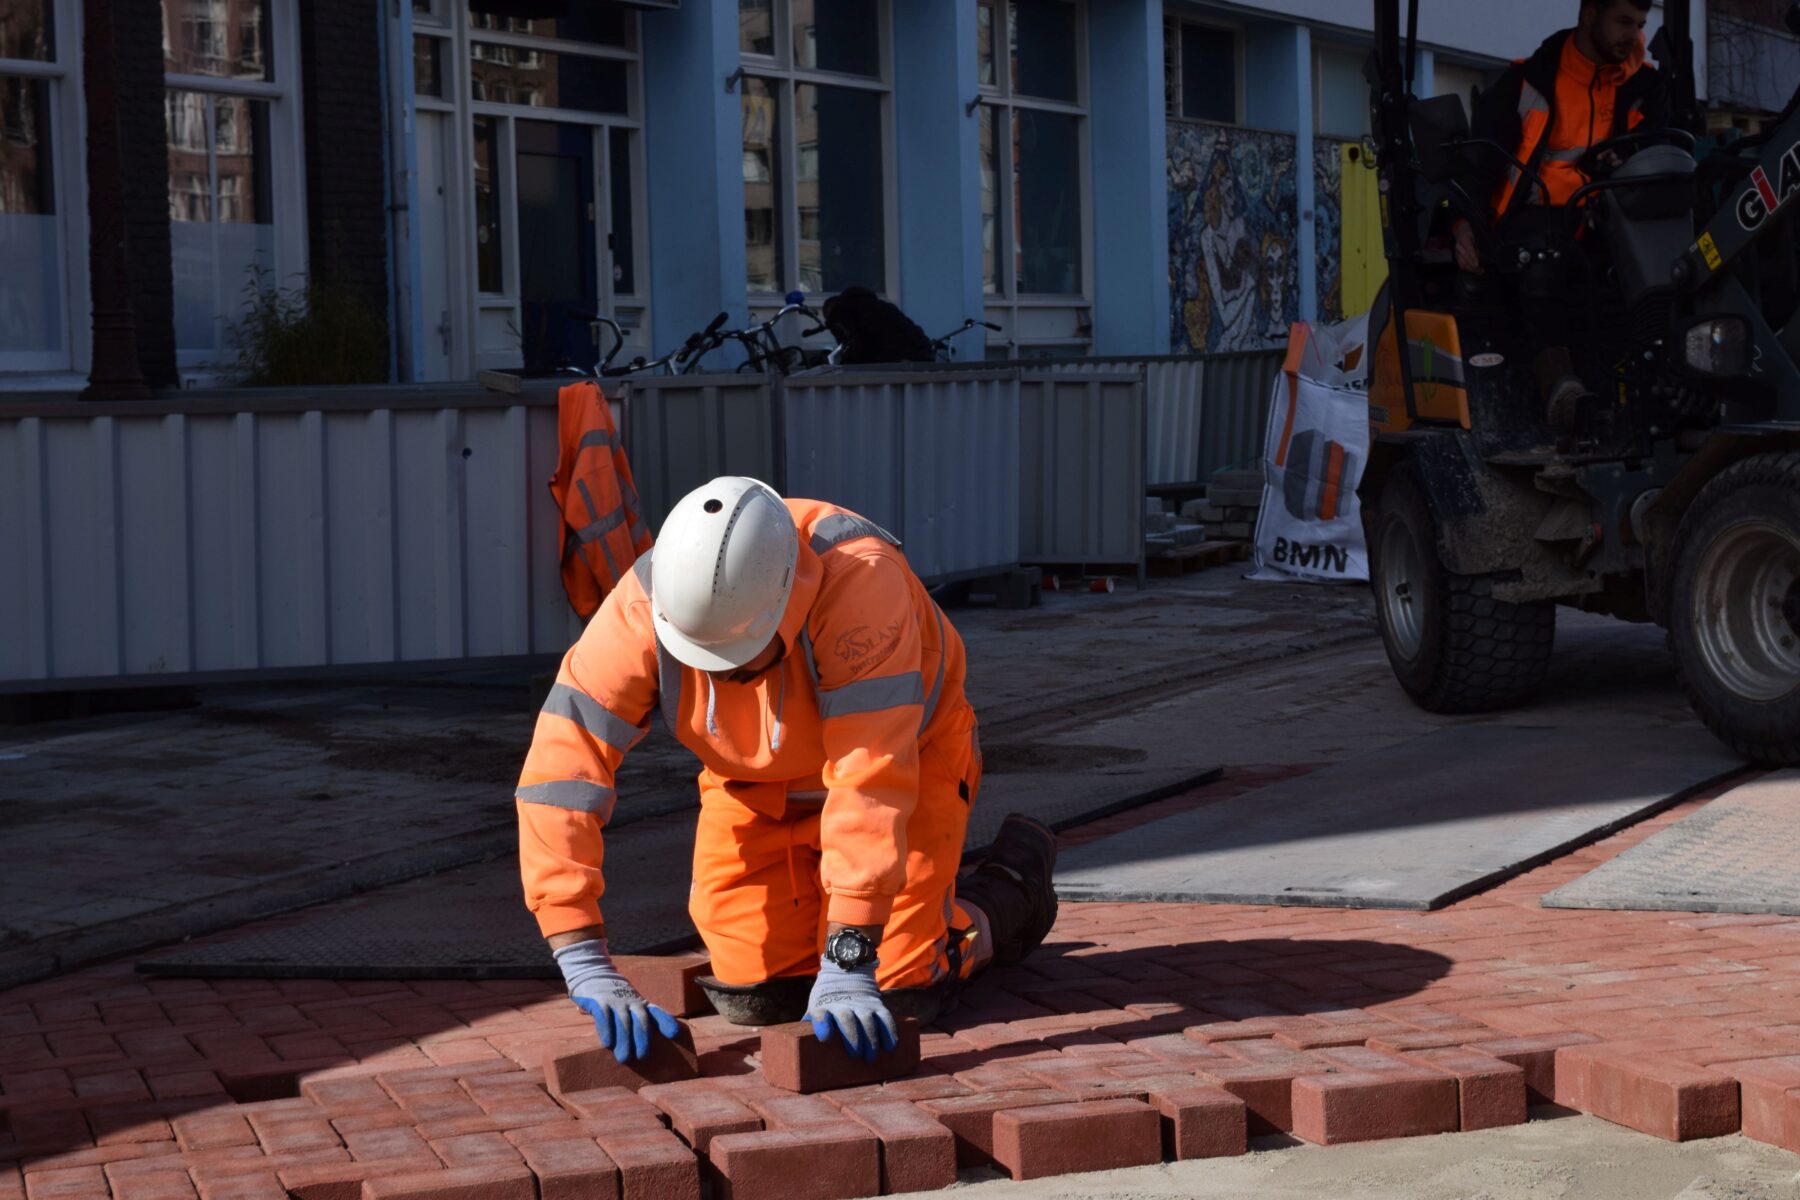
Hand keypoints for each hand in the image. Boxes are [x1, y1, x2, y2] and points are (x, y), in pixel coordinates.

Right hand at [553, 938, 679, 1063]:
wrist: (593, 974)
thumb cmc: (615, 998)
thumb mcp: (630, 1004)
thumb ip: (638, 1021)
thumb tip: (644, 1049)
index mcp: (641, 1003)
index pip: (657, 1012)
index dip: (666, 1022)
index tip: (674, 1034)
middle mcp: (631, 1001)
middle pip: (641, 1019)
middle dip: (642, 1038)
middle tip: (642, 1057)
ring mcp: (615, 1000)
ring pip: (623, 1021)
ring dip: (624, 1040)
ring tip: (624, 1058)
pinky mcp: (598, 1001)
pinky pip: (604, 1016)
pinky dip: (607, 1030)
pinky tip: (608, 1044)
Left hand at [805, 957, 899, 1062]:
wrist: (846, 971)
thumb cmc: (827, 999)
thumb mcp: (815, 1006)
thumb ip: (810, 1024)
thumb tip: (800, 1047)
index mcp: (824, 1006)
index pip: (820, 1014)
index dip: (822, 1024)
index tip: (824, 1037)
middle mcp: (843, 1004)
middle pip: (847, 1020)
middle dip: (852, 1038)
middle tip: (855, 1056)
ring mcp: (861, 1004)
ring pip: (867, 1020)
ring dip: (871, 1039)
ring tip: (871, 1057)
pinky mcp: (876, 1004)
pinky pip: (885, 1017)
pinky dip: (889, 1032)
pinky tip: (890, 1046)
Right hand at [1453, 223, 1482, 273]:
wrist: (1460, 231)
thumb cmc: (1470, 232)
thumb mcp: (1476, 235)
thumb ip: (1478, 244)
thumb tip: (1484, 252)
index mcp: (1464, 239)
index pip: (1469, 250)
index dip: (1473, 258)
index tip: (1477, 264)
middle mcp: (1459, 247)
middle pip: (1465, 259)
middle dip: (1473, 267)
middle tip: (1481, 271)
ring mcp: (1457, 252)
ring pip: (1463, 263)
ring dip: (1471, 269)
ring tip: (1479, 272)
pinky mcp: (1456, 256)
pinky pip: (1461, 264)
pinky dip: (1467, 269)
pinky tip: (1473, 271)